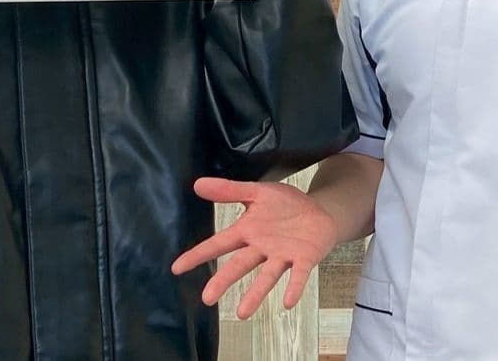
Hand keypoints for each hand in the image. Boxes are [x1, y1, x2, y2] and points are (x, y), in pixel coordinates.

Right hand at [171, 177, 336, 319]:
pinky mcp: (304, 258)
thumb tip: (198, 184)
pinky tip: (287, 302)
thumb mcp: (257, 192)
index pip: (219, 243)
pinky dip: (293, 288)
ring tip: (242, 313)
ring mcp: (283, 255)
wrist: (320, 211)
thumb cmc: (286, 205)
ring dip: (255, 294)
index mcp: (248, 231)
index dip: (198, 255)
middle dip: (223, 280)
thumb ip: (229, 190)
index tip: (177, 267)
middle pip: (239, 265)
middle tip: (207, 299)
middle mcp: (262, 248)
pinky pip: (298, 275)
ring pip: (267, 276)